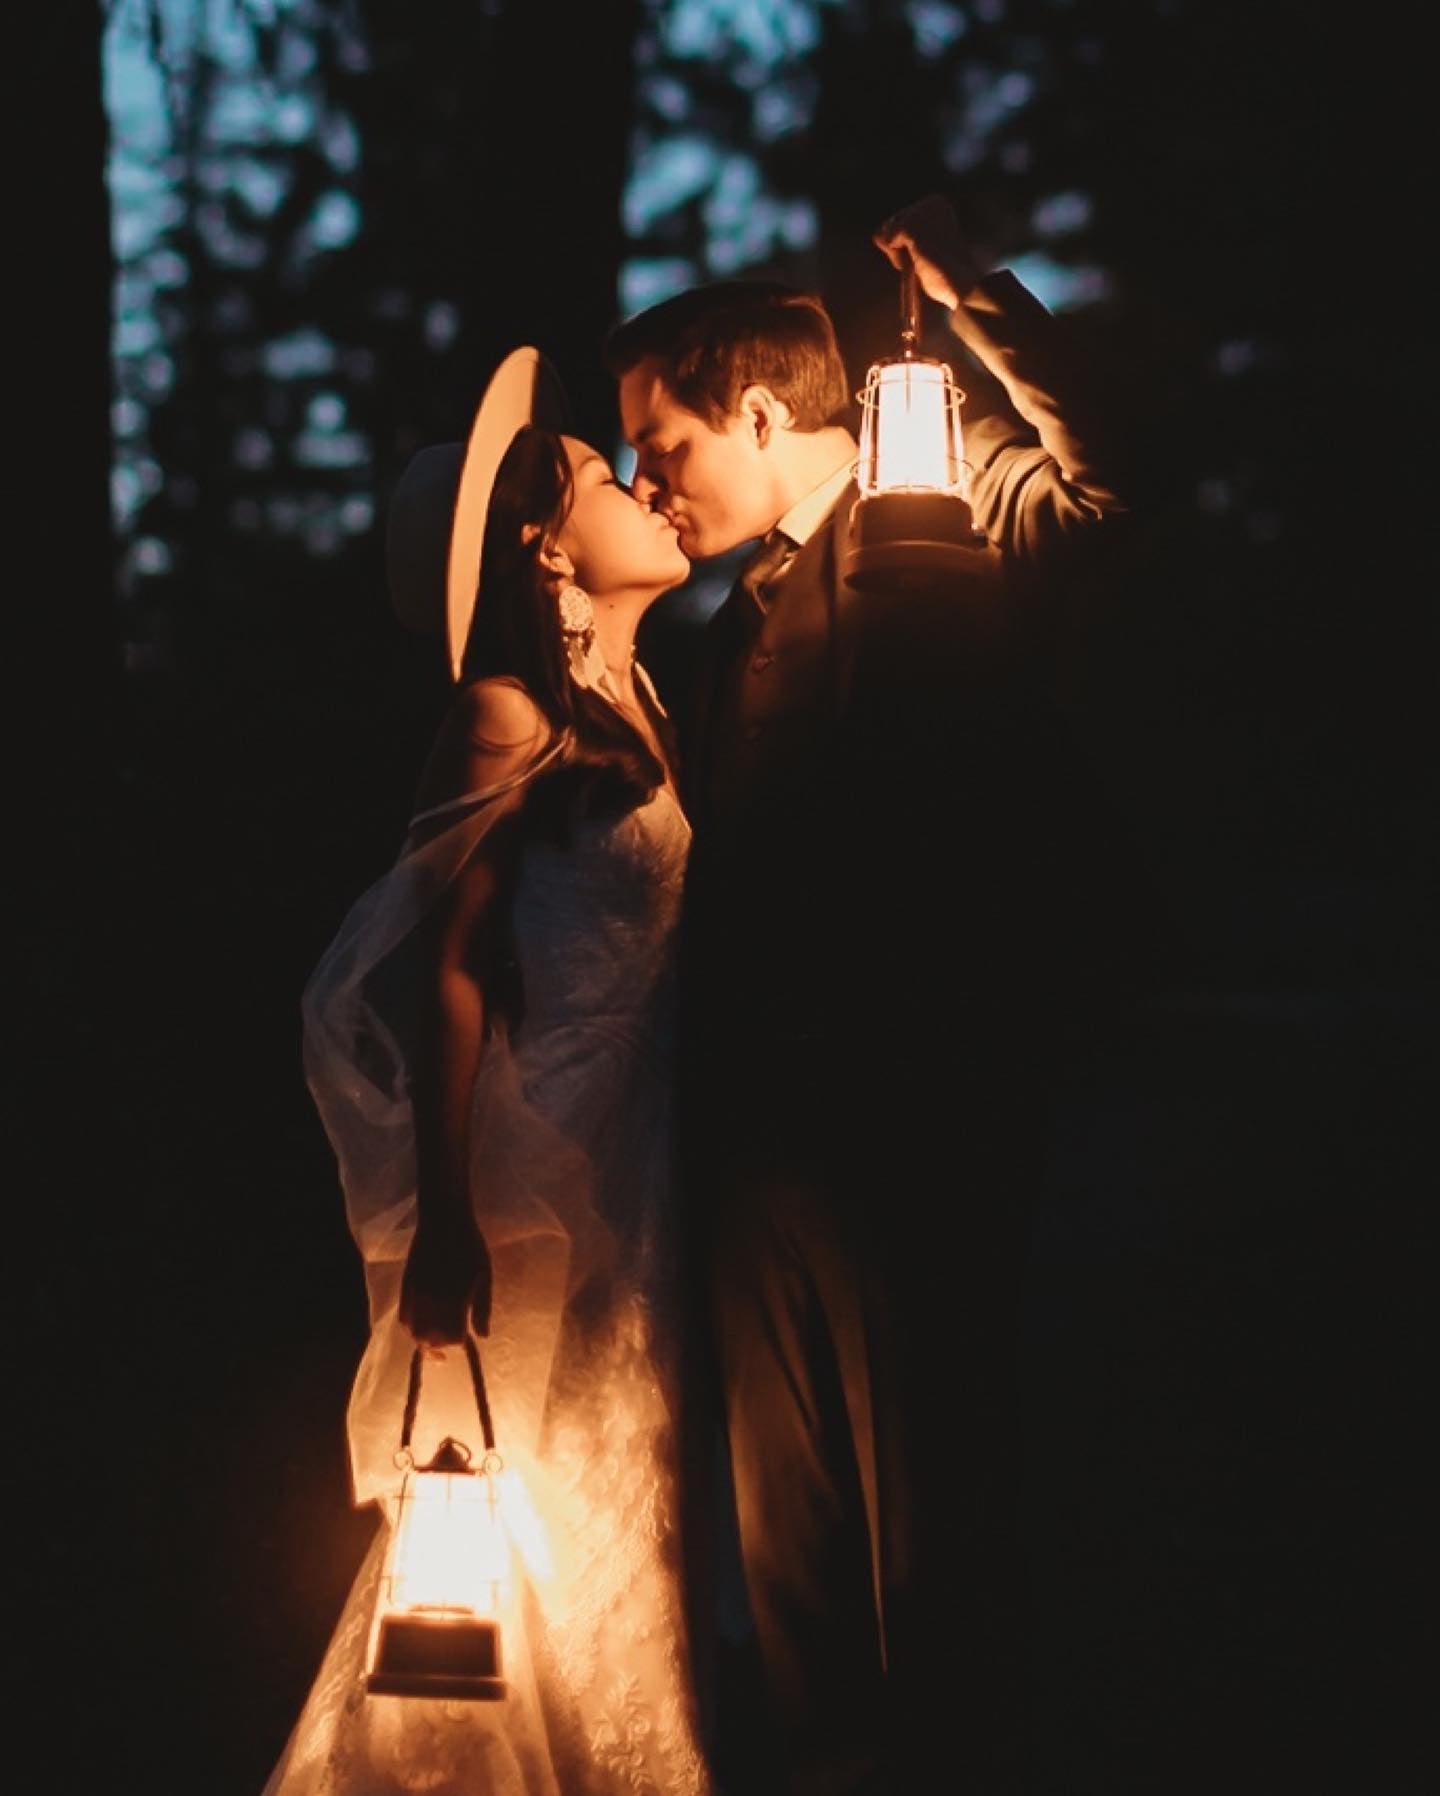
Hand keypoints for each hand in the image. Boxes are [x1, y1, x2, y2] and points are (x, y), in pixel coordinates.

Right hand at [399, 1209, 492, 1347]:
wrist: (444, 1220)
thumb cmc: (470, 1246)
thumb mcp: (484, 1275)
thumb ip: (483, 1307)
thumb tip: (483, 1336)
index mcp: (454, 1300)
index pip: (452, 1337)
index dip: (459, 1342)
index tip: (466, 1338)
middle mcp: (432, 1302)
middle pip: (431, 1339)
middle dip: (442, 1345)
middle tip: (451, 1342)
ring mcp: (416, 1294)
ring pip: (414, 1332)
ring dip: (425, 1340)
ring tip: (435, 1339)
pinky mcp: (406, 1286)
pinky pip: (403, 1316)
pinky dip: (410, 1327)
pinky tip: (420, 1325)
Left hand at [873, 194, 991, 311]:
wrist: (963, 284)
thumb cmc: (945, 273)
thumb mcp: (923, 250)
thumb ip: (901, 239)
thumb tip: (876, 234)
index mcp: (937, 204)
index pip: (902, 220)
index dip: (908, 244)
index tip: (932, 253)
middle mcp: (929, 202)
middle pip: (891, 224)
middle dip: (901, 247)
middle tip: (927, 259)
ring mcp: (919, 213)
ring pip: (887, 233)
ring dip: (898, 253)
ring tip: (922, 261)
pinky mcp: (910, 226)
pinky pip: (886, 241)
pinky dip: (896, 256)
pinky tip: (918, 261)